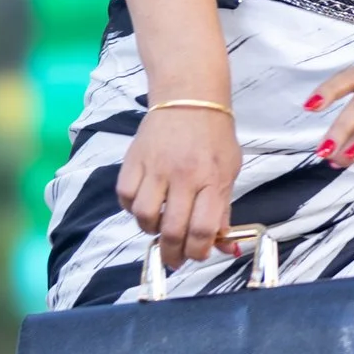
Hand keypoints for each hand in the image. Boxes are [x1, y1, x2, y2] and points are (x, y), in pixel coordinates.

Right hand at [114, 104, 243, 269]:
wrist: (189, 95)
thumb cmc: (214, 136)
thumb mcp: (229, 170)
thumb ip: (223, 208)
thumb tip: (223, 246)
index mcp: (212, 178)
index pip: (203, 229)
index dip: (198, 252)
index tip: (196, 254)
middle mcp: (183, 174)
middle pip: (171, 230)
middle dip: (172, 254)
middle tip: (174, 258)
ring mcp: (156, 167)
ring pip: (143, 217)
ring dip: (151, 229)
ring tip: (160, 224)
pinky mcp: (134, 159)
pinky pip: (124, 197)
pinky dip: (132, 208)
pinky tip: (144, 203)